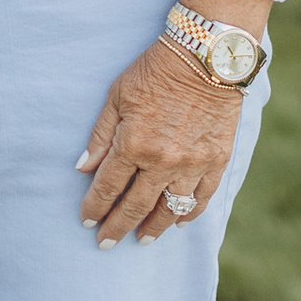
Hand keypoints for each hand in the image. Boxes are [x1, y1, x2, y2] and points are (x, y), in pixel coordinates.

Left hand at [77, 36, 240, 244]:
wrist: (206, 57)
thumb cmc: (155, 71)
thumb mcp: (117, 96)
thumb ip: (100, 136)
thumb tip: (83, 168)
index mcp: (133, 145)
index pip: (107, 188)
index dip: (95, 208)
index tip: (87, 222)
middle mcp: (162, 161)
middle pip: (135, 206)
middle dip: (117, 227)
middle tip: (106, 243)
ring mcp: (192, 164)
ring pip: (169, 209)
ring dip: (153, 228)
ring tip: (142, 240)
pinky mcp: (217, 161)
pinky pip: (201, 197)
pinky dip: (188, 213)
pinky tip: (177, 222)